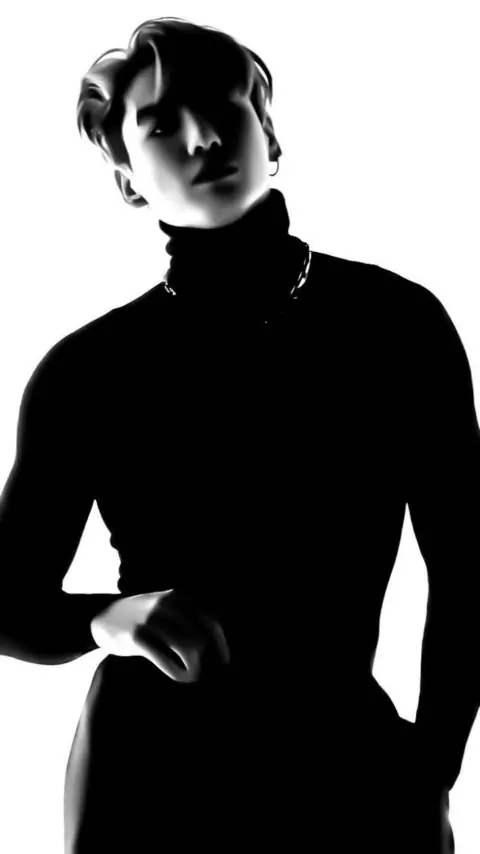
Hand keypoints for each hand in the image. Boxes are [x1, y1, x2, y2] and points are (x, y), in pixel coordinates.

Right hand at [90, 589, 229, 682]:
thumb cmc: (141, 617)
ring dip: (194, 668)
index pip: (210, 620)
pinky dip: (178, 673)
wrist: (102, 617)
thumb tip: (213, 642)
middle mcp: (167, 605)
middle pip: (201, 637)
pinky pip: (166, 660)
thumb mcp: (165, 606)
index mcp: (178, 597)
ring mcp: (152, 619)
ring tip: (192, 676)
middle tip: (202, 671)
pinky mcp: (137, 636)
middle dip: (206, 659)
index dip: (221, 643)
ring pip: (188, 648)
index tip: (225, 660)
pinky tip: (180, 677)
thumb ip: (186, 616)